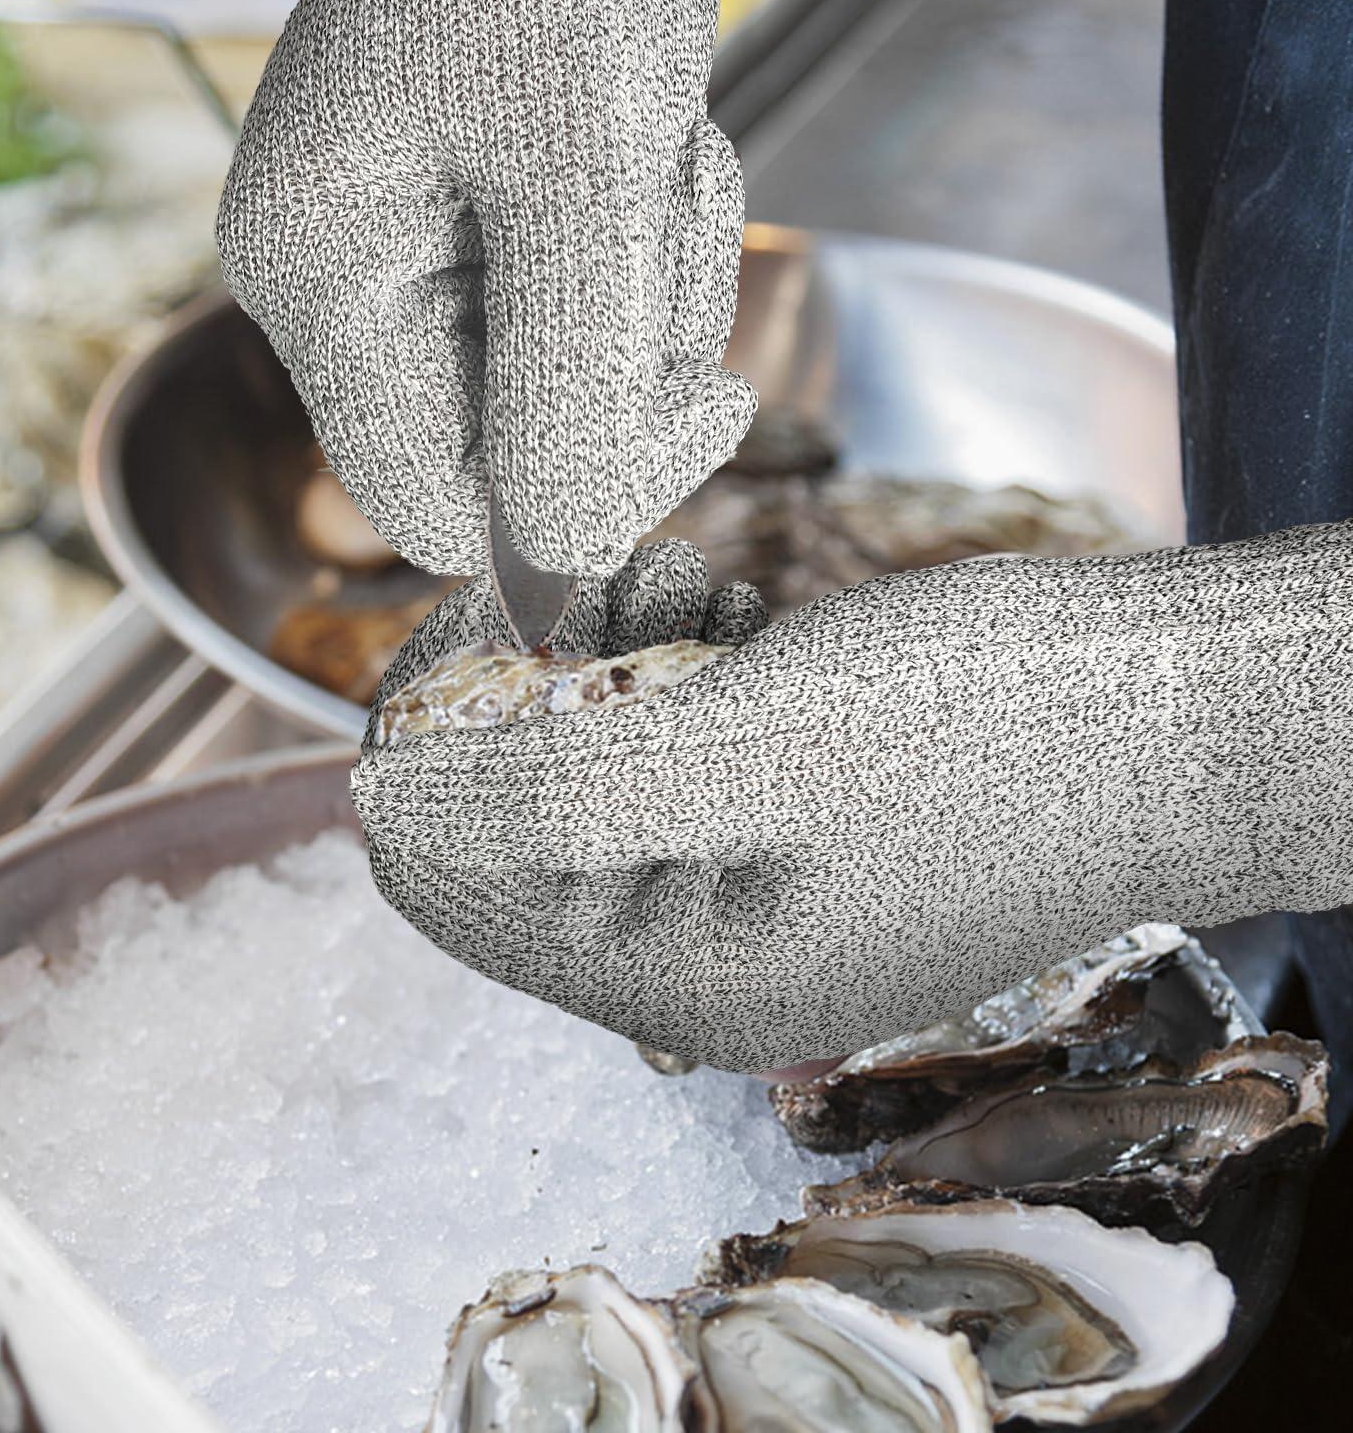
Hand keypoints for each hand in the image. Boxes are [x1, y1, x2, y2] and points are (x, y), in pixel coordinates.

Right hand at [215, 0, 753, 577]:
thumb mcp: (580, 173)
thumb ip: (565, 389)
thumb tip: (562, 565)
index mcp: (323, 292)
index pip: (437, 512)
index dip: (571, 500)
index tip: (696, 410)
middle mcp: (344, 294)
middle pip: (516, 449)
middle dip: (632, 358)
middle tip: (669, 206)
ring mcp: (406, 261)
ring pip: (567, 380)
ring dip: (656, 287)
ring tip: (660, 143)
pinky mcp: (474, 228)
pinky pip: (582, 309)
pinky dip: (647, 247)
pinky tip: (657, 141)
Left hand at [352, 523, 1352, 1070]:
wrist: (1190, 712)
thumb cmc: (993, 728)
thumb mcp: (747, 752)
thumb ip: (546, 796)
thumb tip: (373, 804)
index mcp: (674, 977)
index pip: (448, 877)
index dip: (435, 735)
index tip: (492, 610)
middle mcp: (704, 961)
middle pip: (519, 819)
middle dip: (542, 684)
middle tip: (624, 586)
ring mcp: (757, 897)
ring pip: (600, 768)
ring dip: (618, 662)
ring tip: (703, 593)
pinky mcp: (801, 833)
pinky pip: (683, 753)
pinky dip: (687, 672)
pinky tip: (744, 620)